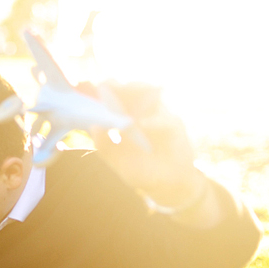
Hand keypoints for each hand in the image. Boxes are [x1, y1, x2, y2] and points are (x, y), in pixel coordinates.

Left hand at [89, 83, 210, 210]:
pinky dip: (153, 121)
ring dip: (139, 90)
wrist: (166, 184)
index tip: (97, 85)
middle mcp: (145, 113)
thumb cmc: (141, 170)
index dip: (109, 89)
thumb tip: (93, 126)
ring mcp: (160, 117)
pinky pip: (165, 120)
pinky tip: (141, 125)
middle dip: (123, 85)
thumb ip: (105, 146)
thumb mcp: (117, 160)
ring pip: (153, 96)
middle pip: (135, 91)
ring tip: (126, 90)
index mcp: (128, 119)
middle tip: (110, 83)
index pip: (119, 98)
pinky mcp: (175, 126)